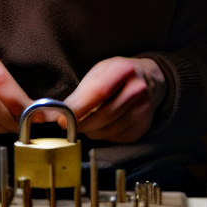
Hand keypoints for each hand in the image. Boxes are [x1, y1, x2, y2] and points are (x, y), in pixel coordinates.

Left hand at [50, 57, 166, 143]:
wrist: (149, 80)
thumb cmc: (117, 76)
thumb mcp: (99, 73)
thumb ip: (80, 93)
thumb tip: (57, 115)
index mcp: (124, 69)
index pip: (99, 92)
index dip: (78, 108)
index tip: (62, 119)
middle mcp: (138, 89)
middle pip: (104, 115)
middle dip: (82, 124)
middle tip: (68, 126)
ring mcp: (144, 109)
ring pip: (109, 130)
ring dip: (92, 131)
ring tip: (85, 123)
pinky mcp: (143, 126)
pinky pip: (117, 138)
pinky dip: (105, 135)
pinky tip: (102, 126)